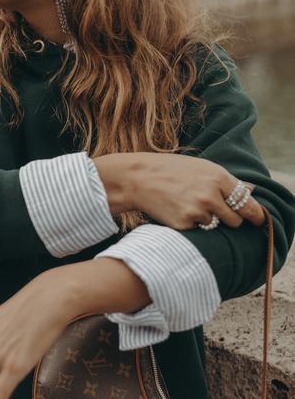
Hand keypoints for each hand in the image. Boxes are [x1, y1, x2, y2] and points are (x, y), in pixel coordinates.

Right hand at [93, 151, 265, 228]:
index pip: (246, 202)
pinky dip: (190, 224)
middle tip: (215, 211)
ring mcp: (197, 212)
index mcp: (218, 178)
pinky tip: (176, 210)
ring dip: (206, 220)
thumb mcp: (202, 168)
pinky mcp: (183, 225)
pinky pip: (196, 230)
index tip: (259, 220)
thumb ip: (227, 182)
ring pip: (214, 226)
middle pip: (235, 220)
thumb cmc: (172, 170)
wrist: (139, 178)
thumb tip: (252, 191)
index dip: (255, 214)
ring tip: (187, 204)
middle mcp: (211, 196)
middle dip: (229, 219)